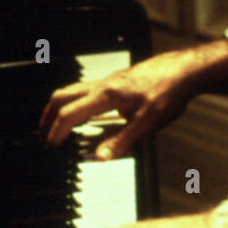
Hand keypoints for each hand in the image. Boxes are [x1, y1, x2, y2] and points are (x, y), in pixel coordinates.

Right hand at [38, 40, 227, 159]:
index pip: (70, 113)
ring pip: (73, 89)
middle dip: (48, 115)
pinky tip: (85, 112)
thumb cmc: (169, 92)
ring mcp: (109, 80)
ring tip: (56, 123)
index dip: (57, 131)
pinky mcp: (117, 81)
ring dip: (60, 106)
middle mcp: (103, 85)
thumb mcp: (148, 122)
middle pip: (63, 96)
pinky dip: (75, 101)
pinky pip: (87, 89)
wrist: (184, 70)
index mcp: (106, 95)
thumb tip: (100, 157)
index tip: (51, 146)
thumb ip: (123, 140)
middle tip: (43, 134)